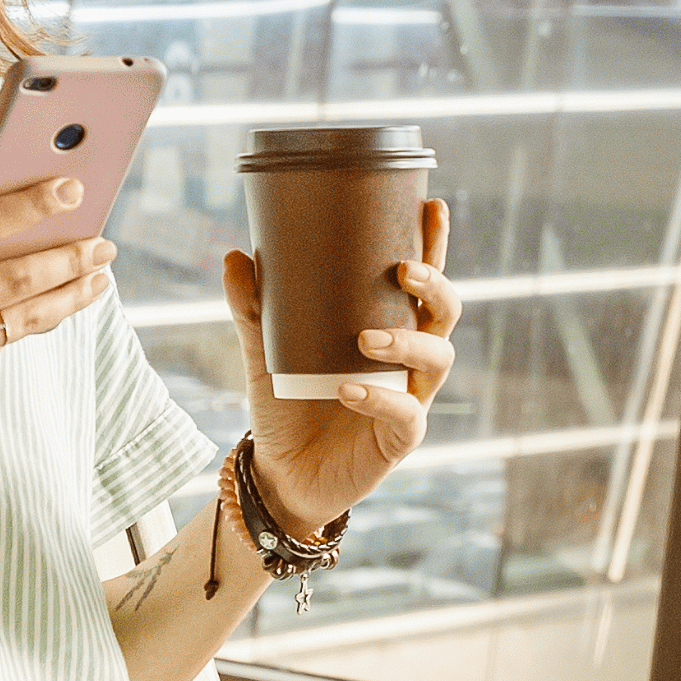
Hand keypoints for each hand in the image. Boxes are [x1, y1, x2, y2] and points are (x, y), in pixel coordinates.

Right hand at [0, 147, 115, 427]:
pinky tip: (46, 305)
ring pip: (23, 319)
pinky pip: (1, 347)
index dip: (30, 205)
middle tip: (104, 242)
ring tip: (98, 276)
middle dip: (70, 257)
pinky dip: (21, 323)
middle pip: (17, 277)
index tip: (72, 189)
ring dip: (69, 295)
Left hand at [221, 199, 458, 539]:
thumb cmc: (287, 405)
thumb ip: (254, 308)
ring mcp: (409, 398)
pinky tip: (348, 390)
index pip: (419, 282)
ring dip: (406, 342)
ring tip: (364, 338)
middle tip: (402, 270)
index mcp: (386, 327)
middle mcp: (408, 360)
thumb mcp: (266, 350)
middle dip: (434, 287)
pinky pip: (405, 415)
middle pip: (445, 314)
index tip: (431, 207)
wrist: (281, 473)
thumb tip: (236, 256)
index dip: (432, 245)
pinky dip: (378, 399)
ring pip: (437, 360)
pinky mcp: (399, 439)